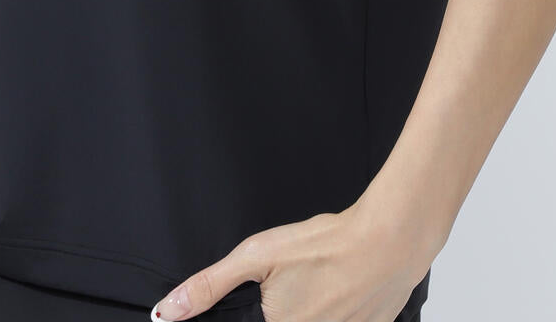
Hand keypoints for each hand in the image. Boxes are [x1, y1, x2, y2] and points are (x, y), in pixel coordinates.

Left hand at [150, 202, 430, 321]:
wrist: (388, 241)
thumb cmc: (325, 245)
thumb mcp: (258, 256)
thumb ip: (210, 286)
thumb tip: (166, 312)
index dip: (257, 311)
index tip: (272, 296)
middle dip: (281, 306)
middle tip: (299, 279)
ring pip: (310, 321)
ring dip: (307, 306)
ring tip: (317, 283)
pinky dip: (331, 311)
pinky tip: (337, 290)